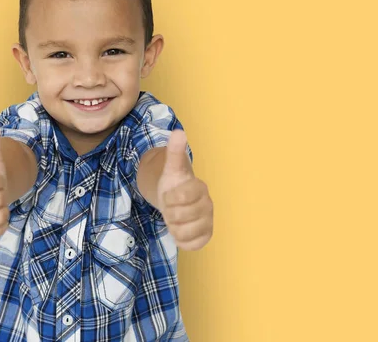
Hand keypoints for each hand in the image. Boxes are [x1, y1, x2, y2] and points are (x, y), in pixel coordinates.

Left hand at [157, 130, 213, 250]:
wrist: (175, 200)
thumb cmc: (173, 183)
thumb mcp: (170, 168)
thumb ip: (174, 151)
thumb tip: (178, 132)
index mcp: (200, 188)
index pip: (180, 197)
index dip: (169, 198)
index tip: (169, 195)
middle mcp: (208, 205)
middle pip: (180, 216)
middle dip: (169, 212)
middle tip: (171, 207)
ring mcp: (208, 222)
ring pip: (184, 232)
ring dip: (173, 226)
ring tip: (175, 218)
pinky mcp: (206, 237)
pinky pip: (191, 245)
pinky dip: (181, 240)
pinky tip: (180, 229)